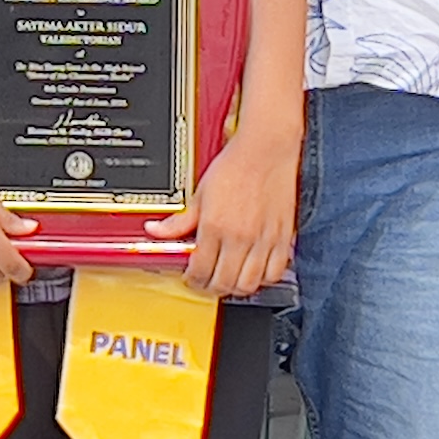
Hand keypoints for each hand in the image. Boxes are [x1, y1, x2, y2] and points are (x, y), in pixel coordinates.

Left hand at [155, 125, 297, 298]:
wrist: (266, 150)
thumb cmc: (235, 166)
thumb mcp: (200, 193)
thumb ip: (180, 219)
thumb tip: (155, 231)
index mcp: (215, 226)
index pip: (200, 270)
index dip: (192, 280)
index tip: (191, 277)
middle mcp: (239, 237)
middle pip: (224, 283)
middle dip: (211, 288)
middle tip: (207, 282)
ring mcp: (263, 240)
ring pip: (249, 284)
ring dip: (236, 288)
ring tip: (229, 279)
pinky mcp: (283, 238)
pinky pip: (275, 273)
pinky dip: (264, 279)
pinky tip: (255, 271)